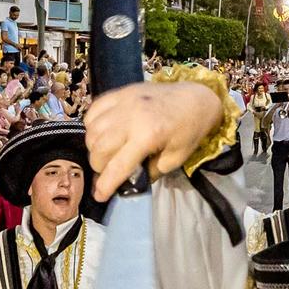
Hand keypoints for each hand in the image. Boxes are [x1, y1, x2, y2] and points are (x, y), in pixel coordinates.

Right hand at [84, 81, 226, 202]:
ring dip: (94, 147)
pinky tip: (103, 132)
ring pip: (92, 130)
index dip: (105, 184)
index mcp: (148, 135)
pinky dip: (92, 125)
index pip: (118, 165)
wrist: (196, 98)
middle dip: (99, 166)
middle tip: (107, 170)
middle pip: (99, 148)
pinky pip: (93, 110)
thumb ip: (150, 172)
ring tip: (106, 152)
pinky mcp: (120, 92)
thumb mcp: (175, 159)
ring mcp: (124, 101)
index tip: (99, 196)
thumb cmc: (188, 131)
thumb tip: (127, 182)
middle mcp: (131, 117)